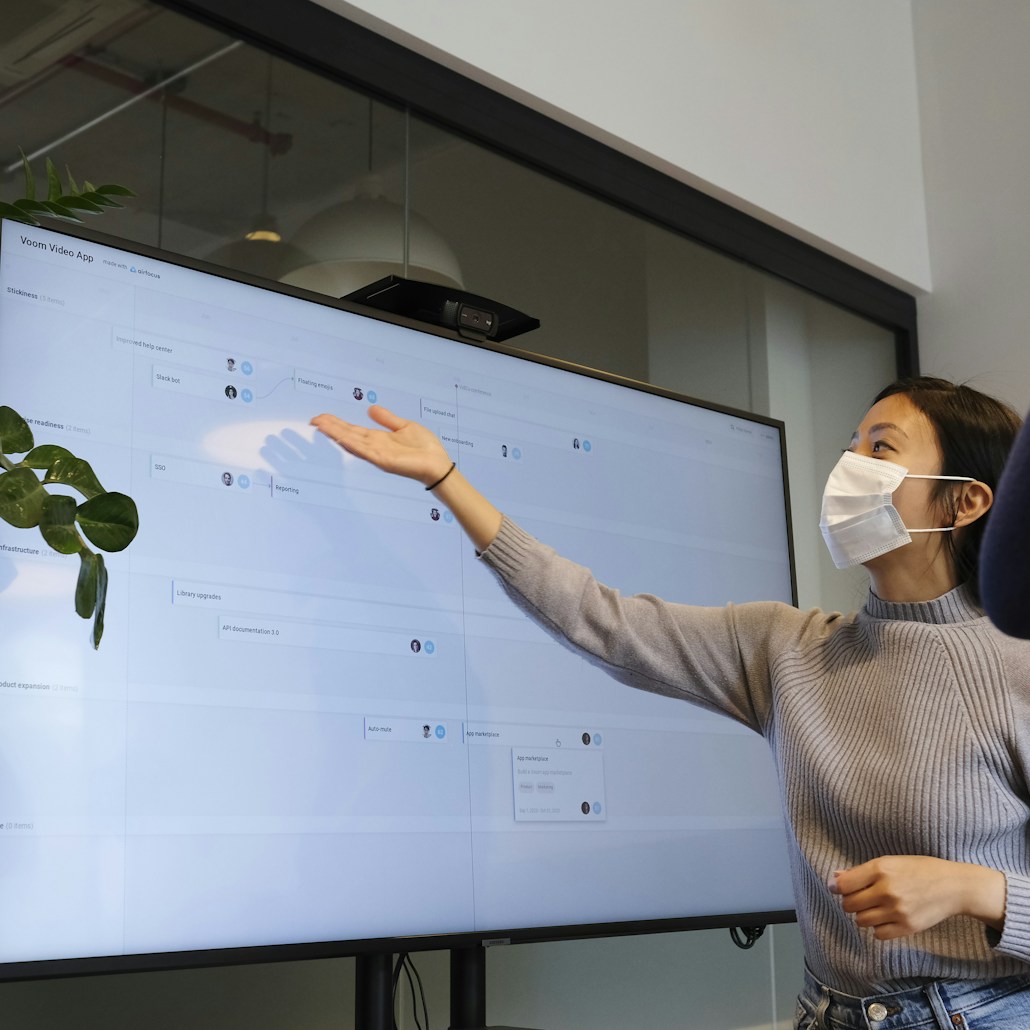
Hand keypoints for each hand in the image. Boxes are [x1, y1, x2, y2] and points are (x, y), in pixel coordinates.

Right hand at [311, 405, 452, 486]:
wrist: (437, 463)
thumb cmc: (424, 448)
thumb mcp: (404, 426)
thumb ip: (387, 419)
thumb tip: (371, 409)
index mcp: (378, 438)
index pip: (353, 430)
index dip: (337, 423)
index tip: (322, 417)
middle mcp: (374, 446)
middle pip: (348, 434)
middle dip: (331, 427)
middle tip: (314, 419)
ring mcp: (377, 454)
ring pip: (352, 441)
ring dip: (336, 433)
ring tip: (320, 425)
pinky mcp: (383, 460)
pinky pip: (364, 450)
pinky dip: (351, 443)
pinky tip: (339, 437)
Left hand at [830, 856, 1005, 939]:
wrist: (953, 886)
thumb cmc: (919, 869)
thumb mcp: (890, 862)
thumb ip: (861, 872)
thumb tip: (835, 879)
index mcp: (880, 869)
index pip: (844, 885)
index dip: (838, 888)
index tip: (839, 888)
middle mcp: (886, 891)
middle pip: (850, 905)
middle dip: (851, 902)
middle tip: (860, 898)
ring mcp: (897, 911)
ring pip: (861, 921)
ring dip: (863, 915)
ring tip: (875, 907)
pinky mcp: (907, 927)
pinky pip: (878, 934)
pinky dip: (878, 928)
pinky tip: (886, 918)